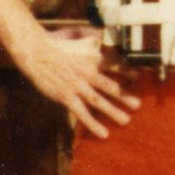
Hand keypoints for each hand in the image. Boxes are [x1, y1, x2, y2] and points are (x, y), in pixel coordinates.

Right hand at [14, 32, 137, 137]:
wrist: (36, 53)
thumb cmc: (62, 48)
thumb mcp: (84, 43)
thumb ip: (100, 45)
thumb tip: (111, 41)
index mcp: (94, 59)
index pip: (116, 65)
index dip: (127, 71)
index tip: (138, 78)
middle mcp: (88, 72)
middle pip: (110, 86)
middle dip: (125, 96)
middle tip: (138, 106)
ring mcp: (77, 86)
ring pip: (98, 101)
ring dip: (112, 112)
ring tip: (126, 121)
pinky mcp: (65, 96)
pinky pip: (81, 112)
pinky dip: (92, 123)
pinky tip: (103, 134)